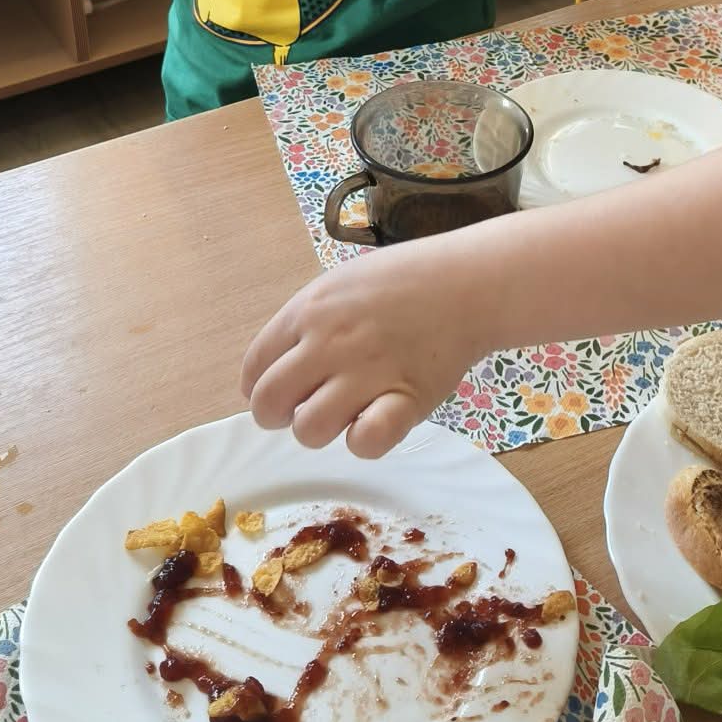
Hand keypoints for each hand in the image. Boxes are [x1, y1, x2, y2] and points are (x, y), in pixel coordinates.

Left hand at [242, 250, 478, 457]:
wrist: (467, 283)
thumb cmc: (404, 279)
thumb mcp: (340, 284)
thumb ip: (305, 322)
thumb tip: (274, 365)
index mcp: (307, 312)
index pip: (254, 368)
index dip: (260, 388)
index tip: (282, 394)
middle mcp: (327, 343)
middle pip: (268, 404)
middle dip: (279, 416)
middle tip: (307, 408)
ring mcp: (365, 372)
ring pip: (308, 430)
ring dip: (321, 429)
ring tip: (345, 412)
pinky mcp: (404, 399)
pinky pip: (364, 442)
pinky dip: (364, 440)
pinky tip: (375, 421)